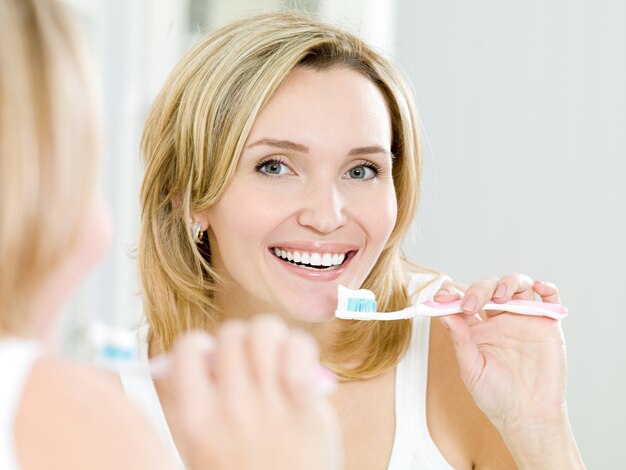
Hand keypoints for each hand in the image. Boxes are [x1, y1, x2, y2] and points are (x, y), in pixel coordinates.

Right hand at [165, 316, 341, 469]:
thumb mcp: (200, 447)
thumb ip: (189, 400)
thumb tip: (182, 354)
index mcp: (196, 420)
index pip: (188, 348)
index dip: (202, 345)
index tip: (215, 358)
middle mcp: (230, 410)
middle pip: (231, 334)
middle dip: (243, 339)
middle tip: (254, 358)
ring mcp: (270, 408)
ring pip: (265, 333)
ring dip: (273, 338)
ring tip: (279, 357)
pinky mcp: (306, 409)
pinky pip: (299, 350)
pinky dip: (300, 348)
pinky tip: (301, 365)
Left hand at [434, 274, 567, 434]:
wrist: (528, 417)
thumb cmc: (496, 397)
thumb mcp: (471, 369)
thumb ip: (460, 340)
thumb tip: (443, 314)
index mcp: (476, 328)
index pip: (463, 300)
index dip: (452, 294)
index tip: (442, 297)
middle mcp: (499, 319)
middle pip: (488, 288)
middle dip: (478, 289)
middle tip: (471, 304)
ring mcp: (523, 320)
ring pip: (517, 285)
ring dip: (508, 282)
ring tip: (501, 296)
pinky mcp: (547, 325)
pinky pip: (550, 298)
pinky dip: (546, 288)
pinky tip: (538, 288)